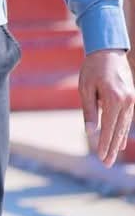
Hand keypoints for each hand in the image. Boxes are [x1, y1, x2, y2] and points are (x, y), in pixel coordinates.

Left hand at [81, 48, 134, 165]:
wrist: (108, 51)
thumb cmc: (92, 69)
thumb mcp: (85, 89)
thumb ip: (89, 111)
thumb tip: (91, 132)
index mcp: (113, 99)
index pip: (108, 128)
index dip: (104, 144)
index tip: (101, 158)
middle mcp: (126, 101)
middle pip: (119, 130)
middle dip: (112, 148)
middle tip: (107, 164)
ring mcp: (131, 100)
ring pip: (124, 126)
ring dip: (118, 142)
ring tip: (112, 156)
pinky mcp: (131, 98)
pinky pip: (127, 119)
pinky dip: (123, 130)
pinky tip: (120, 141)